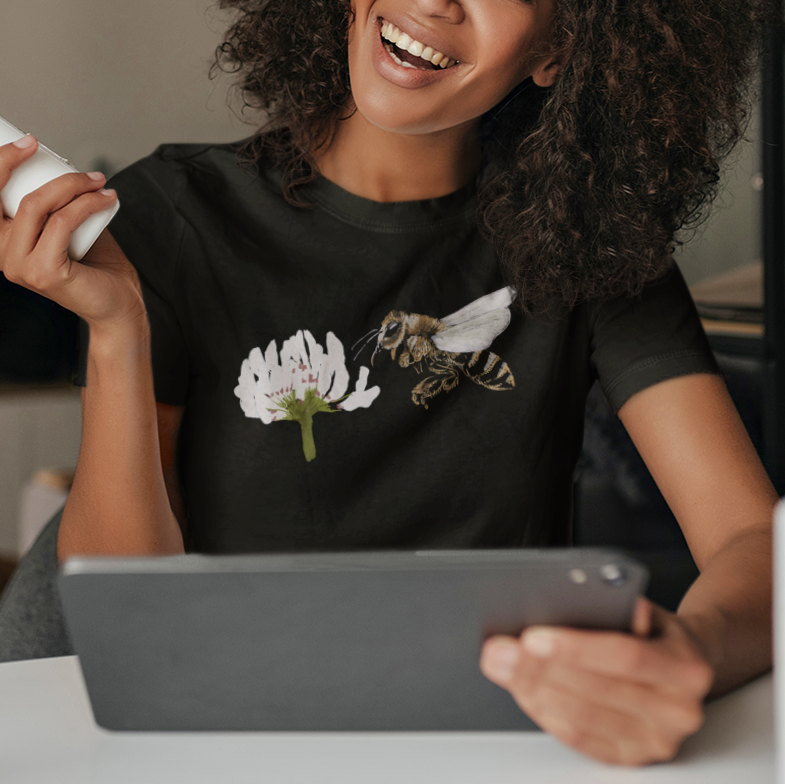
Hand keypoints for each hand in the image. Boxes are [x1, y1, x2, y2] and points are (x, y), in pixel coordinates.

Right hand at [0, 135, 144, 328]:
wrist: (119, 307)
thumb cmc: (98, 270)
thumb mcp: (71, 229)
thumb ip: (61, 207)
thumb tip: (65, 173)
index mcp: (6, 244)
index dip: (0, 164)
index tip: (28, 143)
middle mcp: (5, 257)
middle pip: (5, 196)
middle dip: (25, 163)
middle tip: (58, 154)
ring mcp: (21, 267)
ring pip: (37, 205)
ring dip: (72, 185)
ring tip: (98, 182)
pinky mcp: (43, 273)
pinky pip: (62, 223)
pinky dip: (86, 204)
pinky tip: (105, 199)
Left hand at [479, 598, 713, 765]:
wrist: (686, 671)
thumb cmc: (655, 636)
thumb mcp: (649, 610)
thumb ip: (623, 604)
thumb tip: (591, 597)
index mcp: (686, 668)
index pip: (625, 657)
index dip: (575, 648)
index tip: (532, 637)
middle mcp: (678, 711)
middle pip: (597, 690)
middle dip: (539, 669)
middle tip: (499, 651)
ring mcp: (656, 742)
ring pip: (583, 718)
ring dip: (533, 691)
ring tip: (502, 667)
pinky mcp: (631, 759)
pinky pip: (579, 739)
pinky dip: (545, 713)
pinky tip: (523, 691)